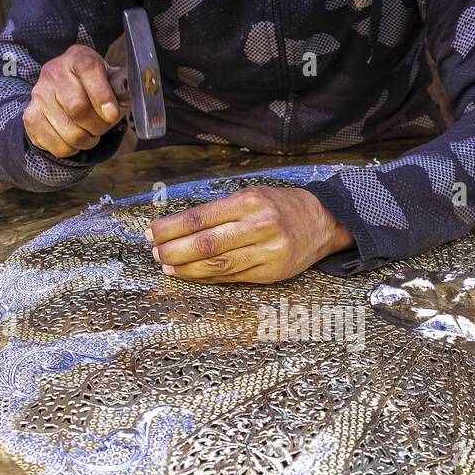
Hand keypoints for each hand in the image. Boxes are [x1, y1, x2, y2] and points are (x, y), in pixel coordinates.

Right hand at [22, 44, 121, 157]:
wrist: (64, 95)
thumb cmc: (95, 90)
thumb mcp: (112, 81)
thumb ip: (121, 87)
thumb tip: (126, 94)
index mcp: (78, 58)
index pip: (88, 69)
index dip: (103, 95)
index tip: (113, 114)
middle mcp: (53, 72)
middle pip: (78, 108)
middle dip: (98, 125)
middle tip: (103, 127)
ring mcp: (38, 94)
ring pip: (70, 132)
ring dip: (87, 141)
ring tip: (90, 135)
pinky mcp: (30, 117)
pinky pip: (56, 145)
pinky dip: (71, 150)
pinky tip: (74, 139)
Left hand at [146, 186, 354, 283]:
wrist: (322, 222)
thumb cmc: (279, 207)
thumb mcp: (251, 197)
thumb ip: (219, 213)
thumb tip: (177, 229)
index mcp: (250, 201)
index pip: (201, 217)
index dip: (171, 228)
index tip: (151, 232)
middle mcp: (260, 225)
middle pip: (207, 244)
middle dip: (174, 250)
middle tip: (154, 253)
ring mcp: (268, 251)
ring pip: (218, 265)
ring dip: (187, 268)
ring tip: (167, 266)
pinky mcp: (272, 272)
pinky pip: (232, 277)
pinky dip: (207, 277)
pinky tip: (191, 274)